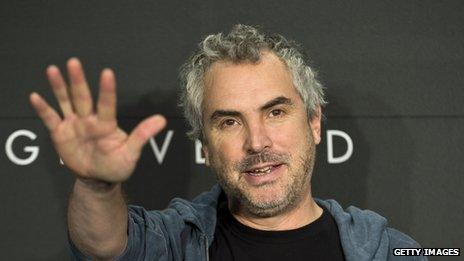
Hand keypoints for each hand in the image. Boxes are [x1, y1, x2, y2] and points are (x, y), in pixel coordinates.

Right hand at [29, 58, 165, 182]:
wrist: (98, 177)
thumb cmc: (116, 164)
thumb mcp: (130, 153)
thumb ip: (142, 136)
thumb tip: (162, 120)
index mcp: (106, 124)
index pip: (107, 104)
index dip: (107, 90)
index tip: (107, 73)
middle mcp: (89, 119)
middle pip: (82, 97)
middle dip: (78, 80)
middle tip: (74, 62)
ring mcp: (74, 124)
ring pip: (65, 102)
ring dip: (59, 87)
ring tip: (53, 70)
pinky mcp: (60, 133)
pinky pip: (50, 118)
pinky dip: (43, 108)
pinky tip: (35, 96)